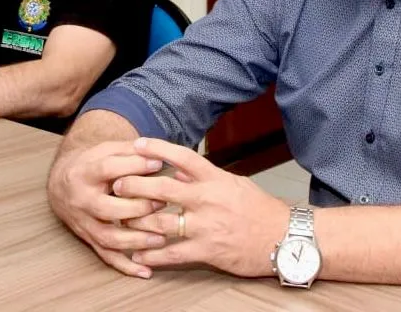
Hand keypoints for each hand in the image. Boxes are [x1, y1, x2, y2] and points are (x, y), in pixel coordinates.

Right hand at [47, 141, 168, 277]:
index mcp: (84, 173)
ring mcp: (84, 223)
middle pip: (107, 208)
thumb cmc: (92, 164)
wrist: (63, 183)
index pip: (108, 169)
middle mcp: (81, 200)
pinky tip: (146, 271)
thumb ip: (129, 151)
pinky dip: (126, 266)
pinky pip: (106, 256)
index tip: (158, 164)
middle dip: (137, 207)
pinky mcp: (88, 239)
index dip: (133, 166)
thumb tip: (158, 154)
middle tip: (162, 203)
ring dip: (135, 241)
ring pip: (108, 237)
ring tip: (160, 239)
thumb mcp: (105, 150)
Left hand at [116, 138, 289, 277]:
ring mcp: (206, 226)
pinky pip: (172, 254)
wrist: (285, 238)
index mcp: (215, 179)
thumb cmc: (259, 210)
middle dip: (135, 186)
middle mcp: (208, 200)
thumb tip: (177, 170)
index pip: (182, 157)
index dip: (158, 149)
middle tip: (115, 184)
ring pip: (161, 223)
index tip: (137, 144)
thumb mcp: (233, 184)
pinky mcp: (207, 251)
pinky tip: (137, 256)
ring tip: (118, 220)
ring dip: (136, 222)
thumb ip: (203, 178)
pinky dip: (152, 256)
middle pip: (162, 189)